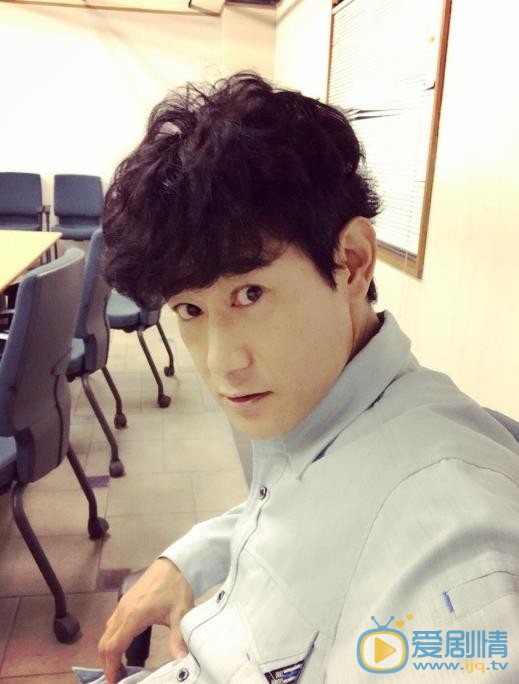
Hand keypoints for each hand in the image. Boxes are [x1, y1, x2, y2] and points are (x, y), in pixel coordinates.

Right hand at [98, 558, 194, 683]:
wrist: (175, 563)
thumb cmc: (177, 587)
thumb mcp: (182, 614)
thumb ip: (179, 640)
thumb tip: (182, 662)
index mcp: (133, 616)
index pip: (114, 647)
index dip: (111, 667)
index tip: (114, 681)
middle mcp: (123, 611)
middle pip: (105, 643)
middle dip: (107, 663)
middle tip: (117, 678)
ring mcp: (122, 605)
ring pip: (106, 633)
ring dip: (109, 651)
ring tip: (120, 667)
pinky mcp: (125, 601)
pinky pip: (112, 624)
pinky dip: (112, 639)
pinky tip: (123, 646)